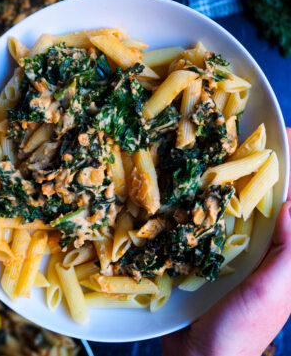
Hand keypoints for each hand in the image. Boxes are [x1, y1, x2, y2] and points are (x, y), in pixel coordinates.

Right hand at [162, 128, 290, 355]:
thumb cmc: (239, 331)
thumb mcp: (271, 293)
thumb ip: (288, 253)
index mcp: (279, 246)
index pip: (289, 195)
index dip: (288, 163)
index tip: (282, 133)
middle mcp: (255, 240)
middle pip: (259, 191)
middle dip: (253, 161)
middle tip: (237, 133)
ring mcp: (226, 244)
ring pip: (227, 201)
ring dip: (221, 176)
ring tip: (208, 151)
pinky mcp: (201, 250)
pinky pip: (202, 218)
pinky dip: (196, 200)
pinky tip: (183, 186)